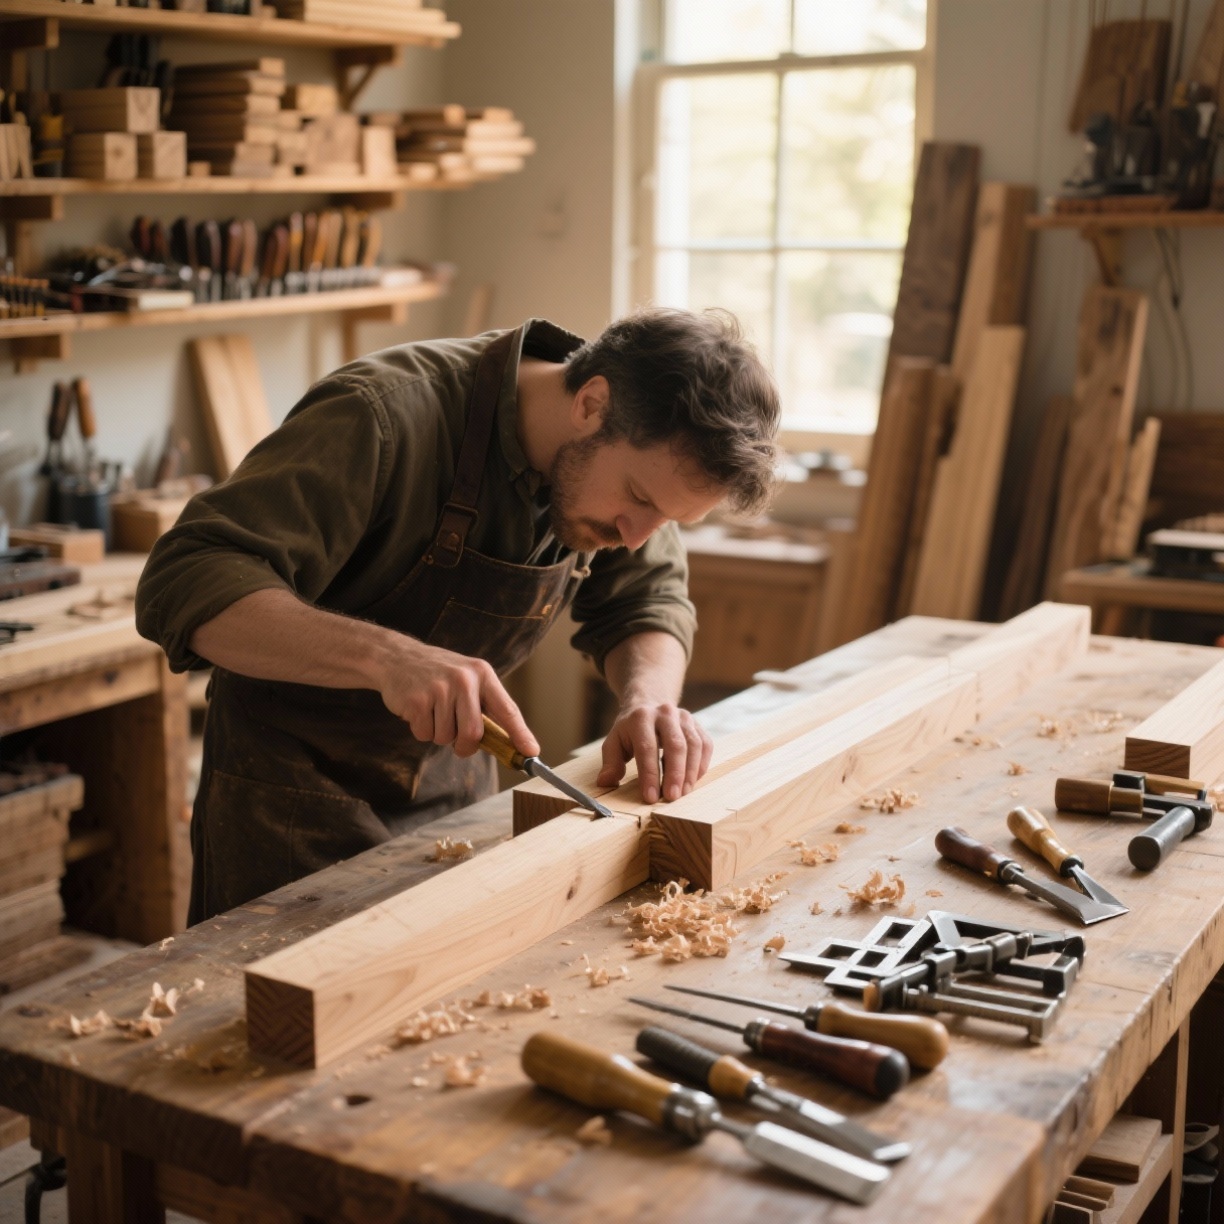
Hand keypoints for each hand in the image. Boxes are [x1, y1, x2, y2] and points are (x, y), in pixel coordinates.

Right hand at [379, 635, 537, 758]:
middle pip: (473, 734)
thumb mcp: (467, 680)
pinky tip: (418, 709)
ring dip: (439, 734)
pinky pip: (424, 734)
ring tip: (433, 711)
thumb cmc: (438, 674)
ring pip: (446, 738)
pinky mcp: (417, 700)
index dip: (520, 734)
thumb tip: (505, 744)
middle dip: (464, 747)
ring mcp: (439, 689)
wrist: (397, 657)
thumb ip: (484, 707)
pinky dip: (421, 730)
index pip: (507, 710)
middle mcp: (464, 680)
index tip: (531, 753)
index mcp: (482, 674)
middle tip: (457, 741)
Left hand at [597, 700, 711, 803]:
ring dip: (690, 772)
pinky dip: (702, 765)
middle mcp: (665, 713)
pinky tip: (693, 780)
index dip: (649, 774)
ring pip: (694, 745)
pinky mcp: (697, 724)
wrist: (650, 703)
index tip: (650, 797)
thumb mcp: (614, 742)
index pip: (647, 748)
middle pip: (675, 745)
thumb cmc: (630, 730)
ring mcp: (684, 717)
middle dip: (675, 774)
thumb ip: (610, 763)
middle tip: (672, 797)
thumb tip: (605, 782)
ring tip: (684, 793)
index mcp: (641, 718)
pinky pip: (705, 745)